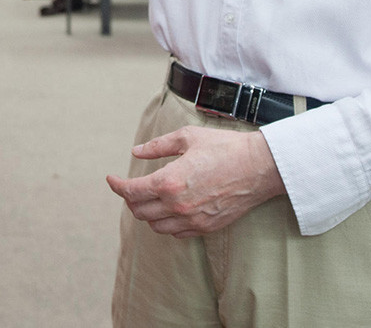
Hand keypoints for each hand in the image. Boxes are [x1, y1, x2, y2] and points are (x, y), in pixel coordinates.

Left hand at [105, 126, 285, 237]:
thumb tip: (136, 151)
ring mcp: (192, 220)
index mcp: (169, 181)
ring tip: (149, 198)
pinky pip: (175, 233)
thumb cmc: (225, 147)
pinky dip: (166, 223)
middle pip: (139, 211)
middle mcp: (177, 205)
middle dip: (130, 199)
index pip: (131, 192)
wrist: (259, 167)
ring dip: (147, 212)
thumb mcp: (187, 137)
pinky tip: (169, 209)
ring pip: (155, 226)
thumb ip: (157, 146)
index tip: (111, 179)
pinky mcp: (205, 227)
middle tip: (132, 186)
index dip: (116, 186)